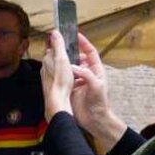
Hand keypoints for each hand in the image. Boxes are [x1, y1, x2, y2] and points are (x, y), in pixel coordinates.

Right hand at [43, 31, 126, 148]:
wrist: (95, 119)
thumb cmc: (100, 102)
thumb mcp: (97, 85)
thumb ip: (86, 74)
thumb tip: (74, 66)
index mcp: (96, 70)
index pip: (90, 52)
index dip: (84, 43)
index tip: (76, 35)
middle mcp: (87, 73)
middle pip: (79, 58)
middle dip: (71, 51)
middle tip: (62, 44)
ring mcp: (79, 81)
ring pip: (70, 67)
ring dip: (65, 62)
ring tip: (56, 55)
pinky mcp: (71, 89)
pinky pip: (65, 78)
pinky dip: (61, 74)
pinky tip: (54, 70)